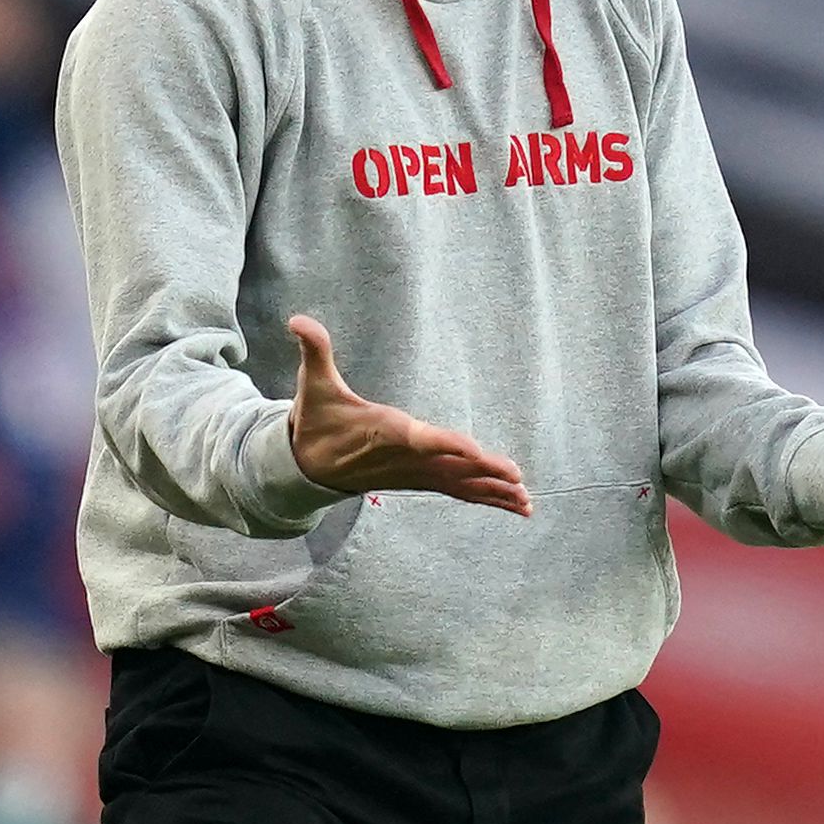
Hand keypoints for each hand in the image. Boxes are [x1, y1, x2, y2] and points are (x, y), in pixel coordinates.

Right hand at [285, 315, 532, 516]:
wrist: (306, 468)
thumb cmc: (317, 420)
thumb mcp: (313, 384)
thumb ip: (314, 350)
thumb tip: (296, 319)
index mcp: (386, 432)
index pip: (421, 440)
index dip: (448, 445)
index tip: (475, 451)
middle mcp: (406, 457)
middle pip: (451, 468)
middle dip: (485, 473)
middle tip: (518, 479)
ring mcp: (415, 473)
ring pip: (459, 484)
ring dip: (493, 492)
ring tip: (527, 502)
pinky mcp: (420, 480)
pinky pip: (458, 491)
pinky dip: (486, 496)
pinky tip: (513, 504)